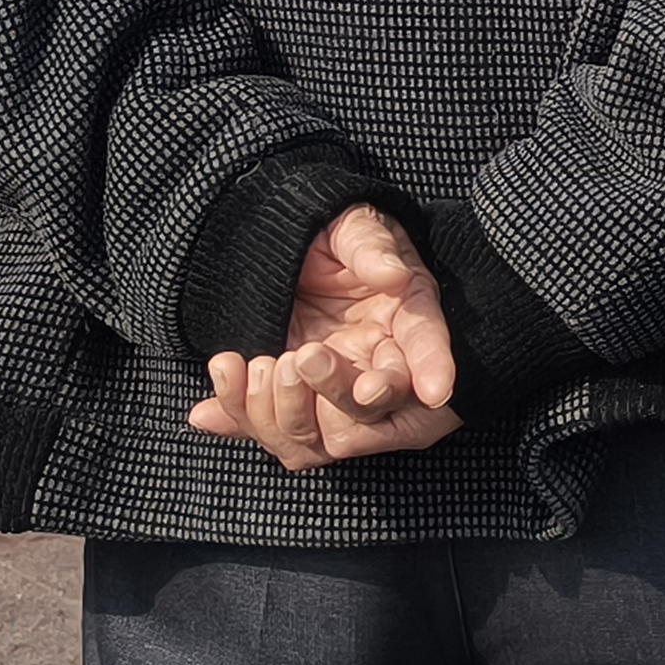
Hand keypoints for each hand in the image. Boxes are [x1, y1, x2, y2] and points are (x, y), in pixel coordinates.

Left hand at [185, 205, 459, 470]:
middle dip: (337, 392)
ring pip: (322, 436)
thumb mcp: (356, 228)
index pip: (427, 347)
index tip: (435, 394)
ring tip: (263, 363)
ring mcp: (331, 388)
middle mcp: (376, 361)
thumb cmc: (332, 236)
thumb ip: (372, 248)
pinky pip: (269, 430)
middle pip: (372, 407)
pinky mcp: (288, 400)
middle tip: (303, 356)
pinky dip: (239, 415)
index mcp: (406, 315)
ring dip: (288, 411)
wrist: (286, 249)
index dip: (433, 370)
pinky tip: (229, 375)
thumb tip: (392, 273)